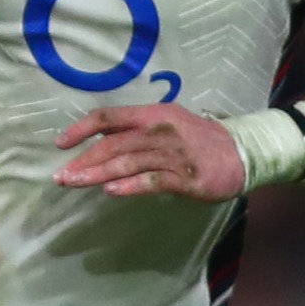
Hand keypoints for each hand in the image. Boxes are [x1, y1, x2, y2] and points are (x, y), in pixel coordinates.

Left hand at [55, 104, 248, 200]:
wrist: (244, 152)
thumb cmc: (198, 138)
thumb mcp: (166, 122)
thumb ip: (135, 129)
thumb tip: (98, 138)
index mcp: (152, 113)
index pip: (109, 117)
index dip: (81, 129)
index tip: (60, 143)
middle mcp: (160, 130)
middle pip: (113, 143)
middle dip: (83, 160)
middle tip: (61, 176)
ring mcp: (173, 154)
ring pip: (128, 162)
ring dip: (97, 174)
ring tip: (75, 183)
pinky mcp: (186, 177)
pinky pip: (152, 180)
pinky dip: (130, 186)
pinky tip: (111, 192)